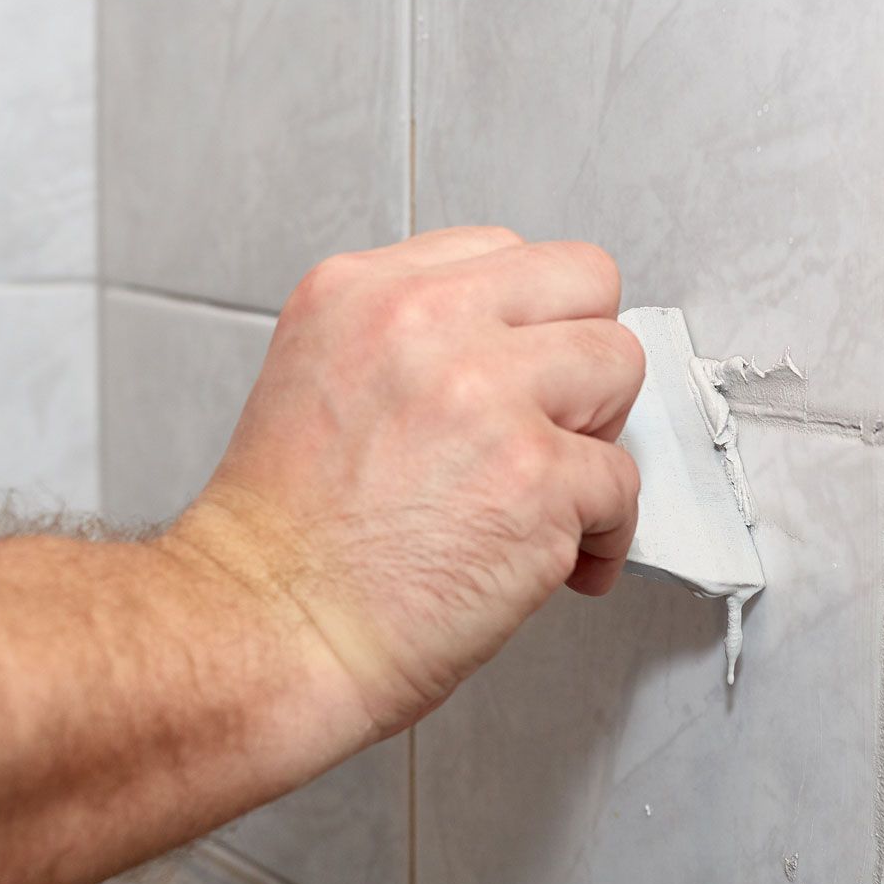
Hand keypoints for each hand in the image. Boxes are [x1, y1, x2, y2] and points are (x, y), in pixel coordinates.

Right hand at [176, 227, 645, 737]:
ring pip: (620, 365)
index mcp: (362, 292)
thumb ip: (409, 343)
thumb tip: (507, 353)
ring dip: (600, 437)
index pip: (507, 252)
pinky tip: (557, 564)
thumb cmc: (282, 542)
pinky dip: (602, 536)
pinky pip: (623, 483)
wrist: (261, 631)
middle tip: (552, 427)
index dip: (525, 325)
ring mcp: (487, 395)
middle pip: (583, 283)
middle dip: (580, 360)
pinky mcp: (536, 477)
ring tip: (555, 493)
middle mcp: (424, 323)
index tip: (520, 375)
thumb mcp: (314, 378)